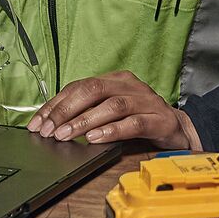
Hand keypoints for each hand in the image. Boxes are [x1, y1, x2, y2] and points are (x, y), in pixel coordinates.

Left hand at [26, 70, 201, 148]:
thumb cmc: (141, 118)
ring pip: (111, 105)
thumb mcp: (112, 112)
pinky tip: (96, 138)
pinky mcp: (159, 119)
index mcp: (116, 79)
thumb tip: (53, 123)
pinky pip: (133, 122)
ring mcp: (146, 101)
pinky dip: (112, 130)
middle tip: (49, 130)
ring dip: (85, 121)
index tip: (38, 122)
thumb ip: (89, 112)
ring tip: (66, 135)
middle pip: (93, 91)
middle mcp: (130, 85)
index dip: (56, 104)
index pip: (79, 86)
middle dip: (66, 111)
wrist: (180, 129)